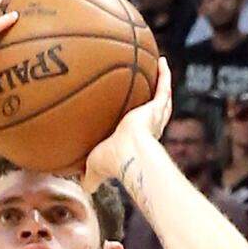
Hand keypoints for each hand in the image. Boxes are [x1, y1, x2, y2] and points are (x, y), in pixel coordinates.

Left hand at [83, 57, 172, 191]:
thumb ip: (91, 177)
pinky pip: (162, 86)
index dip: (141, 122)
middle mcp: (148, 127)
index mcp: (136, 140)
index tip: (136, 114)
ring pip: (161, 97)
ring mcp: (154, 116)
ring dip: (161, 82)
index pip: (141, 129)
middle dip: (154, 100)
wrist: (127, 153)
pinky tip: (162, 60)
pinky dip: (164, 74)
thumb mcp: (95, 167)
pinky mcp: (156, 107)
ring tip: (159, 67)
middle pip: (155, 110)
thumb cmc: (113, 162)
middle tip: (151, 85)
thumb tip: (83, 187)